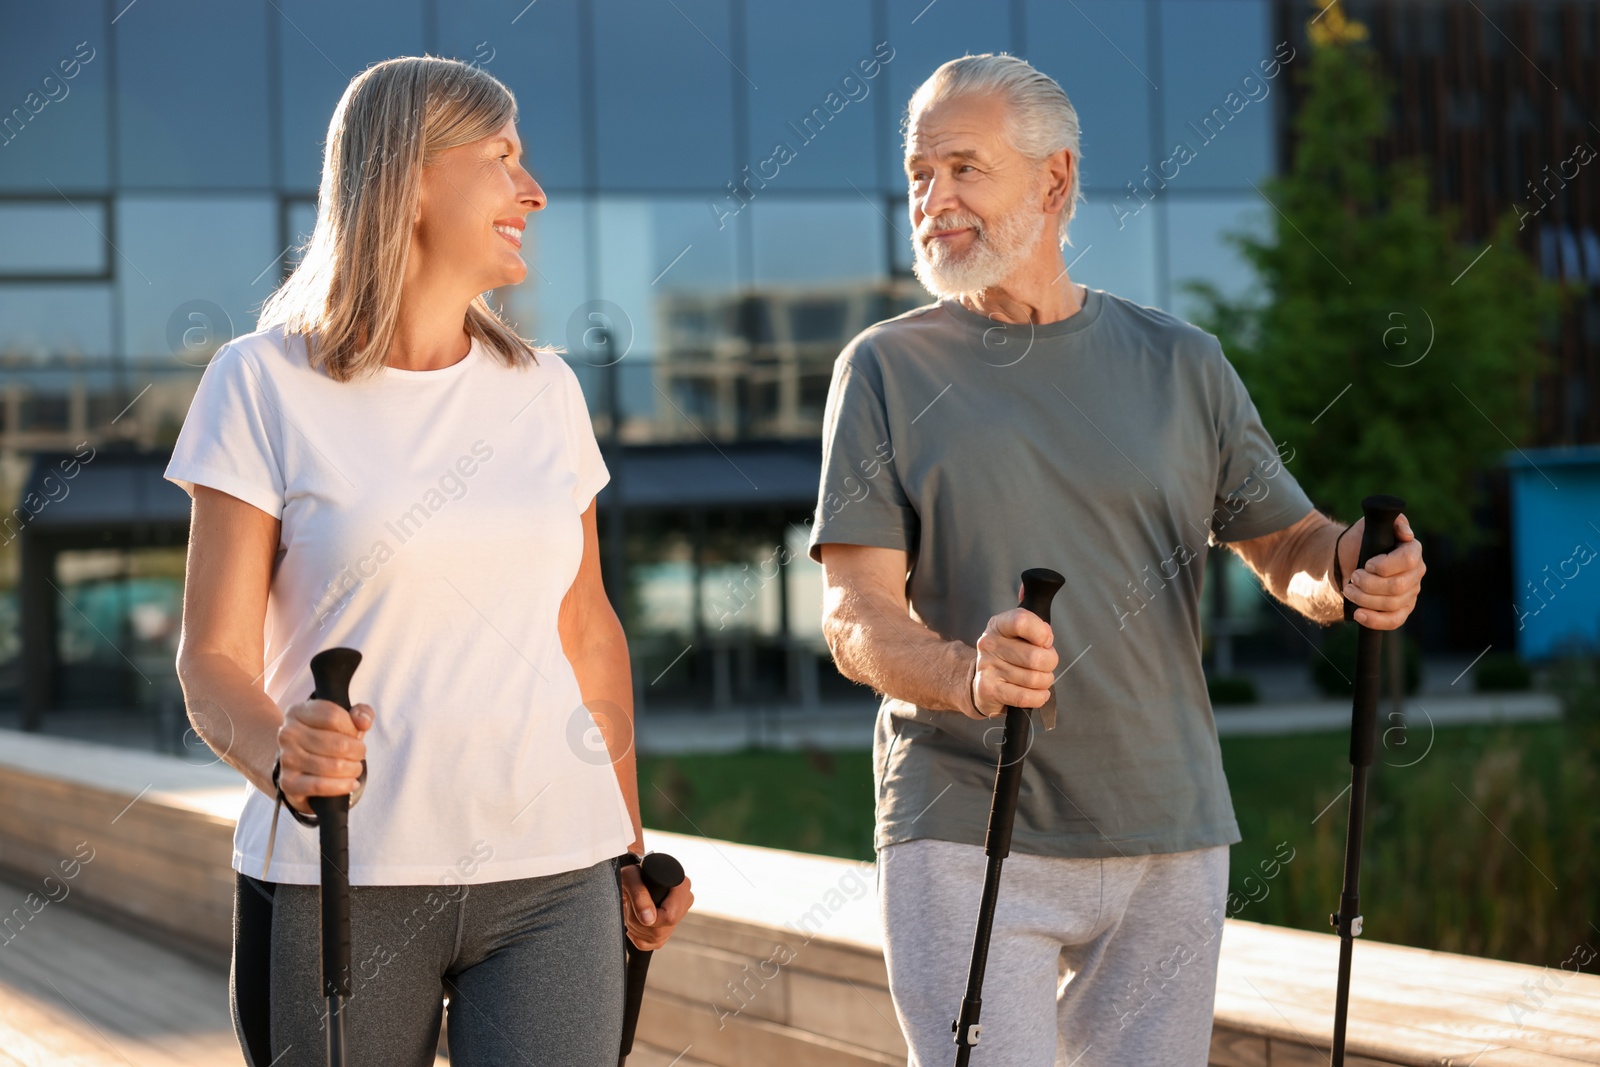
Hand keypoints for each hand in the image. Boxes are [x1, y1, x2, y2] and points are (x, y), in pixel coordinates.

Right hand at [276, 699, 372, 813]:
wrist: (298, 766)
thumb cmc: (325, 739)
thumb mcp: (343, 719)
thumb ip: (360, 713)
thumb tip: (364, 722)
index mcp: (298, 712)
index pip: (333, 716)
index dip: (352, 728)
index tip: (356, 734)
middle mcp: (288, 734)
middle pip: (338, 744)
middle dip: (358, 752)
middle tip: (359, 755)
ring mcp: (287, 759)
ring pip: (334, 766)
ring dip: (353, 769)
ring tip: (355, 768)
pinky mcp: (288, 783)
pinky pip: (321, 786)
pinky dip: (342, 786)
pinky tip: (351, 783)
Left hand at [620, 858, 692, 950]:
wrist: (630, 879)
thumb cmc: (631, 874)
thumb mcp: (630, 878)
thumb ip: (639, 894)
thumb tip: (649, 919)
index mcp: (681, 885)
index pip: (670, 916)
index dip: (651, 918)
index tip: (635, 908)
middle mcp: (684, 900)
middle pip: (662, 929)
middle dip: (639, 922)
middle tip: (630, 905)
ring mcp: (678, 916)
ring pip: (657, 938)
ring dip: (636, 928)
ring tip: (631, 910)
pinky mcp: (669, 928)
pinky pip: (654, 944)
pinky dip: (638, 937)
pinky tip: (634, 922)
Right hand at [968, 607, 1058, 718]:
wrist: (983, 682)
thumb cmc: (1009, 657)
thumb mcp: (1019, 636)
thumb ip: (1036, 630)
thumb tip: (1047, 637)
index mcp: (998, 625)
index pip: (1022, 622)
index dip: (1041, 633)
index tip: (1045, 642)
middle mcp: (990, 644)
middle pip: (1035, 657)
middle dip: (1049, 663)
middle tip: (1046, 665)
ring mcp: (987, 668)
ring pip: (1034, 679)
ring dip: (1044, 682)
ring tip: (1039, 680)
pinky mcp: (989, 690)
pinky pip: (1025, 697)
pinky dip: (1039, 697)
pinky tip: (1038, 694)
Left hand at [1337, 512, 1424, 629]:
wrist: (1347, 562)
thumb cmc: (1360, 541)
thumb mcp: (1370, 524)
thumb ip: (1389, 520)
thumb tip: (1406, 533)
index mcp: (1412, 550)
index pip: (1408, 560)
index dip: (1386, 565)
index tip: (1367, 564)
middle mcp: (1415, 573)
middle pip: (1398, 586)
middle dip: (1369, 584)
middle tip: (1353, 577)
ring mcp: (1410, 593)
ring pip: (1392, 604)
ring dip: (1364, 599)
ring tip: (1348, 590)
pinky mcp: (1401, 610)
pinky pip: (1394, 621)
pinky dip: (1375, 620)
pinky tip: (1359, 614)